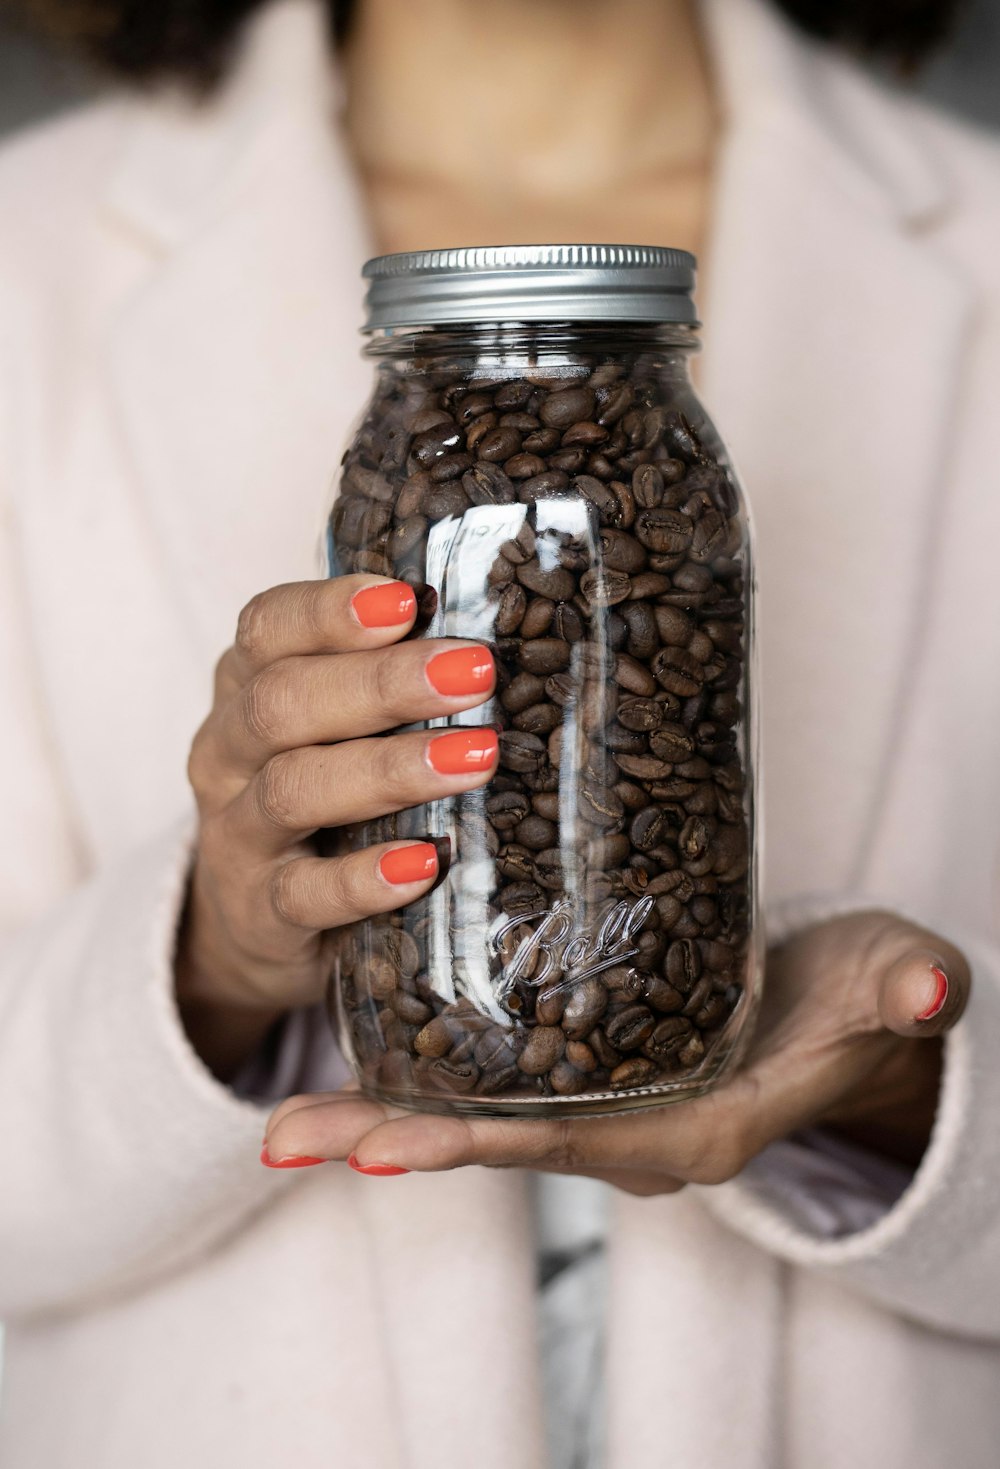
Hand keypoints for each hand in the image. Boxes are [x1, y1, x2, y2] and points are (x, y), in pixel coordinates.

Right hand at [177, 577, 497, 1077]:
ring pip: (294, 790)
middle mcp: (228, 753)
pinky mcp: (259, 914)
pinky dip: (365, 879)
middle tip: (473, 673)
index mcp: (245, 687)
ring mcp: (237, 836)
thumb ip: (382, 684)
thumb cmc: (320, 799)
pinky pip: (305, 894)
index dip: (330, 611)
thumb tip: (490, 644)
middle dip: (381, 684)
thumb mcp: (332, 732)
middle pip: (283, 703)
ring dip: (389, 770)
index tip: (408, 599)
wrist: (256, 923)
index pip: (268, 628)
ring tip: (475, 758)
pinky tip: (425, 862)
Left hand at [262, 911, 969, 1188]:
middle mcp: (631, 1129)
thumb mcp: (890, 986)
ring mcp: (605, 1100)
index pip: (569, 1140)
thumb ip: (905, 990)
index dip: (477, 1140)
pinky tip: (363, 1028)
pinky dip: (427, 1063)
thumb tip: (928, 991)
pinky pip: (495, 1071)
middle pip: (497, 1135)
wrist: (853, 1008)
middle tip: (282, 1131)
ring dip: (388, 1100)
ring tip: (286, 1099)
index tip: (382, 1146)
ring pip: (482, 1106)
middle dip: (392, 1135)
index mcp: (690, 1130)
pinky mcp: (590, 1055)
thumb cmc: (864, 1001)